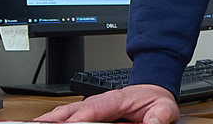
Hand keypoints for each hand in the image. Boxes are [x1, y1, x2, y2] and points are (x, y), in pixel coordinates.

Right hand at [33, 84, 177, 123]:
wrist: (152, 92)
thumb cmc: (154, 100)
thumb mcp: (165, 108)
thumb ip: (159, 116)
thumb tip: (153, 123)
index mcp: (116, 99)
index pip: (94, 109)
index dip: (79, 118)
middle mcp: (98, 102)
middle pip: (71, 111)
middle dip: (53, 119)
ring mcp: (90, 108)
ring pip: (63, 114)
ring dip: (47, 121)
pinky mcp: (85, 115)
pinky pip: (65, 118)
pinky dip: (52, 121)